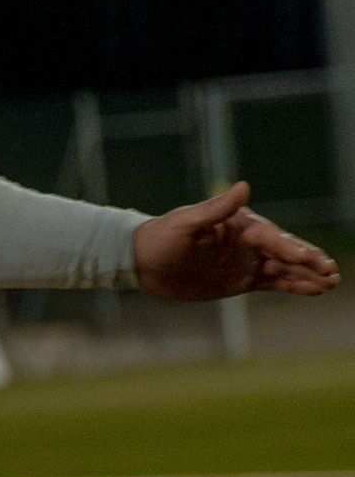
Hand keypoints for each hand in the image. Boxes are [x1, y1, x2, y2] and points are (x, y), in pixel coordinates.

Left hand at [133, 183, 338, 300]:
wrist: (144, 260)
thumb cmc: (162, 236)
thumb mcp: (185, 222)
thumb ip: (215, 209)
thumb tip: (243, 186)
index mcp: (239, 225)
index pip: (271, 237)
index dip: (290, 248)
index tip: (309, 259)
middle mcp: (248, 242)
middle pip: (285, 251)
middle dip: (309, 261)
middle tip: (332, 271)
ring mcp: (247, 261)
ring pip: (285, 268)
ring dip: (308, 275)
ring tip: (333, 282)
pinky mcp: (241, 280)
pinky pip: (273, 283)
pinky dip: (294, 286)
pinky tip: (313, 290)